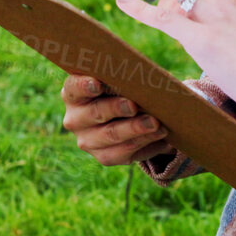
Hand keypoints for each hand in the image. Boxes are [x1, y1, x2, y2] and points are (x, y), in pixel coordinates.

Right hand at [59, 73, 174, 165]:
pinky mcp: (104, 157)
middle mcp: (75, 119)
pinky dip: (145, 144)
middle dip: (116, 108)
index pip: (74, 88)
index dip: (85, 86)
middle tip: (134, 105)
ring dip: (135, 129)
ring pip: (111, 135)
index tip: (98, 84)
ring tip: (156, 123)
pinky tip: (162, 138)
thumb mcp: (118, 81)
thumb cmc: (121, 90)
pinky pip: (124, 153)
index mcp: (73, 94)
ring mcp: (87, 141)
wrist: (126, 117)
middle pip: (95, 113)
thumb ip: (123, 78)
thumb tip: (143, 78)